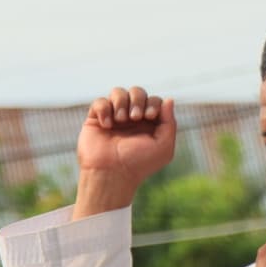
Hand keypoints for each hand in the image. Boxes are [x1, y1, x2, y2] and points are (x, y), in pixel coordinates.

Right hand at [73, 87, 176, 218]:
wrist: (111, 174)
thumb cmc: (139, 164)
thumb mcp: (163, 146)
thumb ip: (170, 122)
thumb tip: (169, 99)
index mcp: (148, 124)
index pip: (153, 100)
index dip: (153, 103)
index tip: (149, 116)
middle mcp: (131, 119)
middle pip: (137, 92)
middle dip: (137, 100)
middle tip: (135, 117)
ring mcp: (113, 118)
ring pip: (118, 92)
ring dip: (121, 102)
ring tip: (120, 120)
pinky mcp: (95, 120)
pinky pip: (99, 102)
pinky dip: (104, 109)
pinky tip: (107, 125)